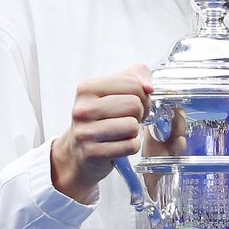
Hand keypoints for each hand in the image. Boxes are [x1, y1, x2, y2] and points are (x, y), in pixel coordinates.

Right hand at [51, 66, 151, 202]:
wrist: (79, 150)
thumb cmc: (101, 117)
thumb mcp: (114, 90)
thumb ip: (136, 76)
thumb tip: (149, 87)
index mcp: (86, 88)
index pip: (133, 84)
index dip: (142, 95)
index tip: (133, 103)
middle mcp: (82, 109)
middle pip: (134, 105)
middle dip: (139, 113)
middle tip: (129, 118)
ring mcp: (85, 132)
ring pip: (133, 126)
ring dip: (134, 131)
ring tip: (123, 131)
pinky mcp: (92, 153)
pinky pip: (130, 146)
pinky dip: (131, 146)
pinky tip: (120, 144)